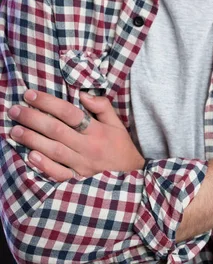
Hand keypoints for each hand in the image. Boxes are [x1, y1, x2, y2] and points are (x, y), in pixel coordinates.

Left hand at [8, 90, 144, 180]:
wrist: (133, 177)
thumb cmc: (121, 147)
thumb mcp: (117, 123)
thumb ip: (102, 106)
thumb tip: (83, 95)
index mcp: (98, 130)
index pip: (69, 113)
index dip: (48, 103)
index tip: (30, 95)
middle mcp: (88, 147)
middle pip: (56, 130)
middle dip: (33, 118)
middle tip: (15, 110)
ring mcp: (82, 166)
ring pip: (54, 150)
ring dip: (32, 140)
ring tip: (15, 130)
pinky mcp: (78, 181)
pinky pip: (59, 174)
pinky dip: (44, 165)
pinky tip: (30, 156)